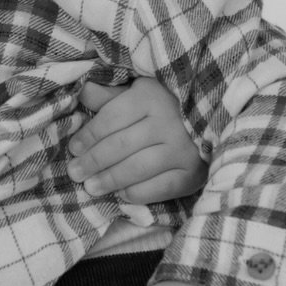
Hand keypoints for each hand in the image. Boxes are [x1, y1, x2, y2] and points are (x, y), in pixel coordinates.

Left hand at [68, 77, 206, 203]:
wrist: (212, 122)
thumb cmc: (166, 106)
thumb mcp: (139, 93)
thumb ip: (111, 96)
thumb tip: (83, 92)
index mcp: (151, 98)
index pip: (112, 118)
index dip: (89, 135)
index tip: (74, 149)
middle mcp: (169, 122)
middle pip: (122, 145)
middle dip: (94, 161)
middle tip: (75, 173)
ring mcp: (183, 149)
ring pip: (138, 167)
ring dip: (111, 180)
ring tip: (91, 188)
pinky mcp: (192, 173)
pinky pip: (160, 187)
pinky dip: (138, 193)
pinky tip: (122, 194)